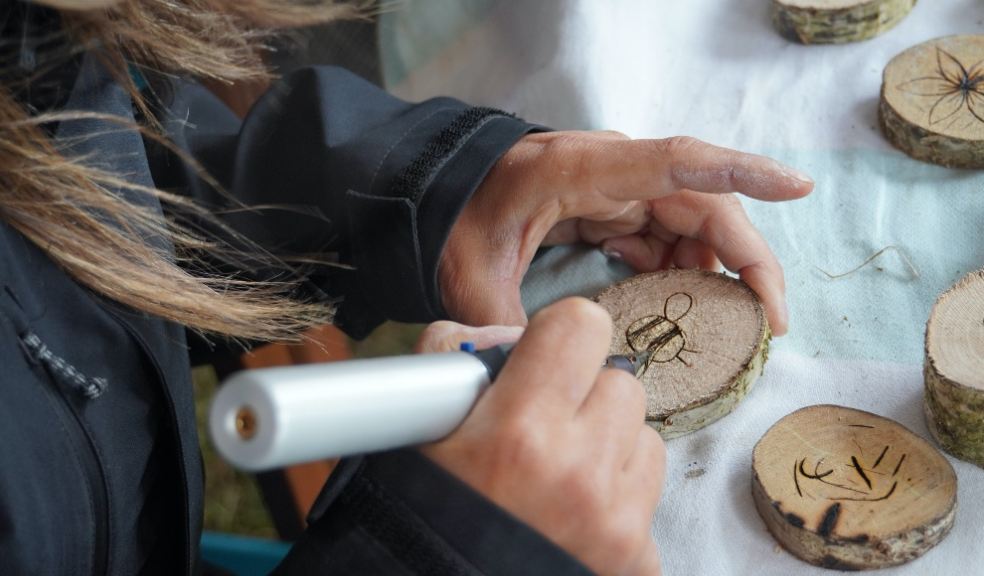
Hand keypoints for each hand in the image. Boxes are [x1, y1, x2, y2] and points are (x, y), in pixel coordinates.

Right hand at [420, 298, 665, 575]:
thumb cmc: (425, 521)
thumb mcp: (416, 430)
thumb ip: (452, 356)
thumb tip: (510, 336)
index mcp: (519, 431)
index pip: (582, 325)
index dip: (559, 334)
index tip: (542, 356)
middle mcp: (578, 473)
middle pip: (622, 383)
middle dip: (585, 395)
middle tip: (544, 425)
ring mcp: (616, 521)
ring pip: (645, 438)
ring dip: (608, 446)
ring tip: (560, 474)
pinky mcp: (638, 558)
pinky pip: (648, 497)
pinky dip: (618, 500)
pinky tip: (573, 516)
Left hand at [440, 132, 813, 335]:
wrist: (441, 192)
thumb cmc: (457, 219)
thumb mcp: (472, 275)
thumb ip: (503, 325)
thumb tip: (538, 378)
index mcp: (583, 168)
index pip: (678, 163)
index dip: (741, 175)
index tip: (797, 187)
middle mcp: (614, 169)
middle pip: (704, 206)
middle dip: (745, 263)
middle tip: (769, 323)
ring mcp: (619, 185)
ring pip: (693, 222)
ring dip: (715, 271)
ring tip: (727, 325)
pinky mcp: (616, 204)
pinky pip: (668, 233)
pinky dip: (681, 268)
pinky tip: (674, 301)